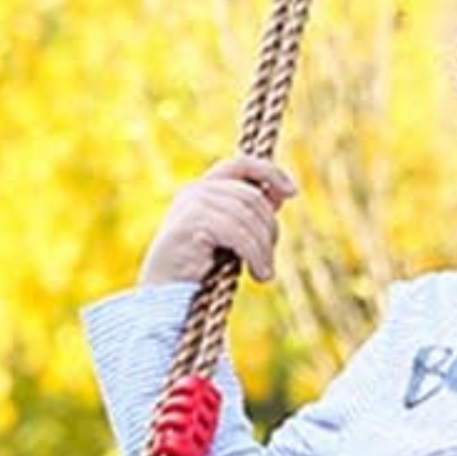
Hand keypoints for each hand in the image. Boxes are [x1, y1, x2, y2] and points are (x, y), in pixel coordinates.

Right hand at [139, 156, 297, 286]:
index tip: (292, 192)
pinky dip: (254, 254)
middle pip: (251, 197)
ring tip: (264, 273)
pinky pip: (236, 233)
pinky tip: (258, 274)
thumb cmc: (198, 265)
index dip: (270, 172)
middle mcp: (196, 190)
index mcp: (204, 187)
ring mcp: (191, 204)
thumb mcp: (231, 235)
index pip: (241, 164)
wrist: (164, 291)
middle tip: (270, 260)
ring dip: (263, 248)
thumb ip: (251, 213)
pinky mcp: (190, 223)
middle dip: (269, 228)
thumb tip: (283, 192)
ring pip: (246, 215)